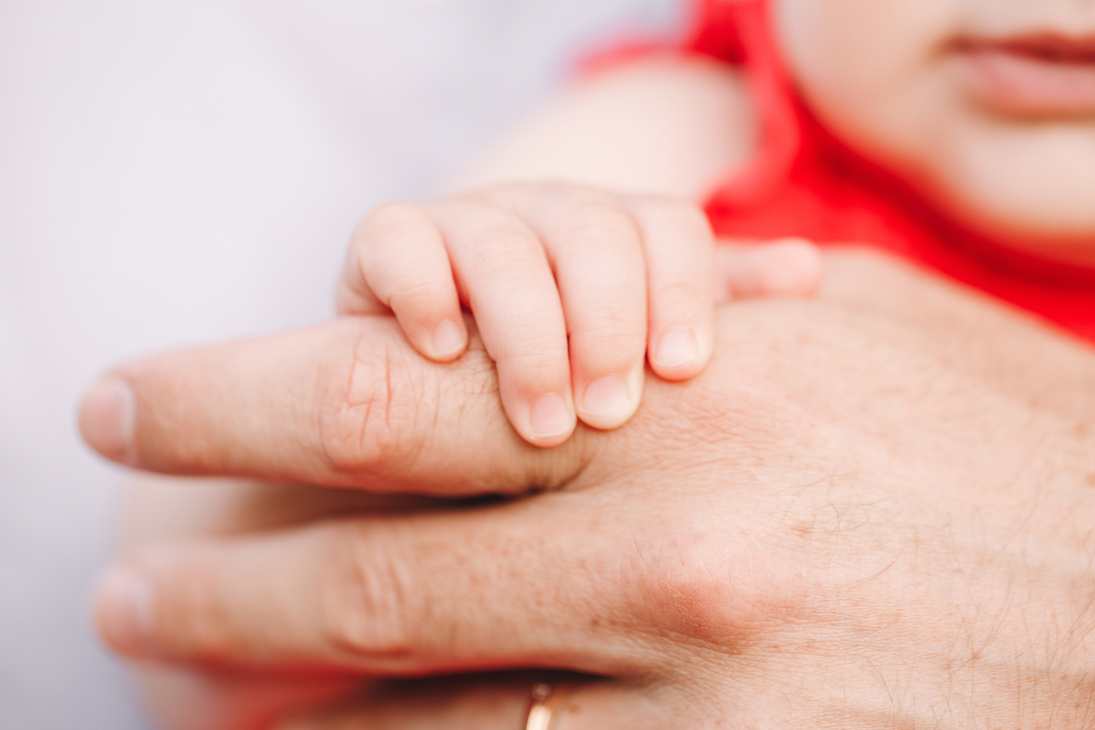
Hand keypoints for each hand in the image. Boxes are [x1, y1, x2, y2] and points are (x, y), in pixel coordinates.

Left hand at [82, 250, 1094, 726]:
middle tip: (129, 588)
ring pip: (418, 718)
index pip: (384, 393)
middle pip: (361, 571)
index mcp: (689, 408)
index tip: (133, 408)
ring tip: (218, 687)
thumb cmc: (1013, 460)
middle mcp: (668, 560)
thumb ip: (729, 311)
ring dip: (297, 704)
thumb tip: (627, 301)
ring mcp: (694, 708)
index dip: (228, 401)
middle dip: (219, 580)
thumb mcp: (875, 335)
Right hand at [337, 183, 820, 444]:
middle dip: (605, 323)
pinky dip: (421, 292)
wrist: (448, 407)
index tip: (683, 370)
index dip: (683, 292)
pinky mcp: (385, 246)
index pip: (670, 227)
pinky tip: (444, 354)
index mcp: (619, 232)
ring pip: (503, 243)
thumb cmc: (566, 381)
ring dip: (527, 335)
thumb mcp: (644, 351)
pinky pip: (396, 237)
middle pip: (593, 230)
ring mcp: (465, 222)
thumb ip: (715, 310)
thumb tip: (808, 272)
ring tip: (542, 425)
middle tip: (608, 415)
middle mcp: (547, 213)